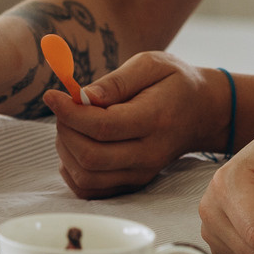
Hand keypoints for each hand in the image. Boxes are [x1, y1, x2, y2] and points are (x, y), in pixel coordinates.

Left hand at [44, 50, 224, 198]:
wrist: (202, 112)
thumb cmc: (174, 82)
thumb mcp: (151, 64)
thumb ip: (116, 80)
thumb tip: (84, 97)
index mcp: (155, 119)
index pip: (103, 126)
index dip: (69, 112)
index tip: (52, 95)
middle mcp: (149, 153)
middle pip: (90, 156)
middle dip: (65, 130)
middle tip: (63, 107)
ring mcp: (142, 173)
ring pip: (86, 176)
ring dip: (65, 150)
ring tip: (71, 124)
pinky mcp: (133, 183)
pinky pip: (91, 190)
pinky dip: (72, 170)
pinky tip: (76, 145)